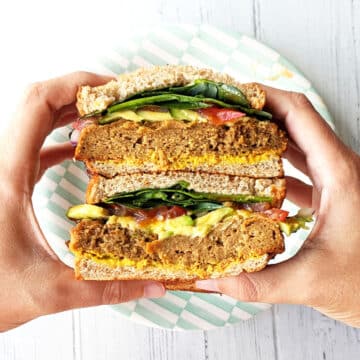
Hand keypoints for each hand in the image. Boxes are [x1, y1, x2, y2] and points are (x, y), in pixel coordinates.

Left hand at [0, 72, 164, 331]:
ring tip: (106, 117)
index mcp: (8, 175)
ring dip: (70, 113)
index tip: (113, 89)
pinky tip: (80, 151)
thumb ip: (106, 290)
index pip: (38, 104)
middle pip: (38, 102)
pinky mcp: (7, 183)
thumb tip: (154, 285)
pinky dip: (60, 140)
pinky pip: (35, 147)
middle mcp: (2, 164)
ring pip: (35, 122)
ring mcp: (3, 171)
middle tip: (118, 100)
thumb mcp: (49, 293)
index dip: (76, 84)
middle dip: (80, 92)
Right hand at [196, 87, 359, 327]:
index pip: (299, 113)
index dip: (266, 96)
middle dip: (259, 112)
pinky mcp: (332, 195)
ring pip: (297, 143)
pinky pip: (300, 168)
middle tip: (224, 115)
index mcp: (339, 173)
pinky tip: (254, 178)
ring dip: (266, 137)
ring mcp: (337, 181)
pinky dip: (275, 165)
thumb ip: (259, 283)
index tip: (234, 93)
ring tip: (232, 139)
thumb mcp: (312, 283)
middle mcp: (339, 168)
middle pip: (295, 121)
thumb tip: (213, 280)